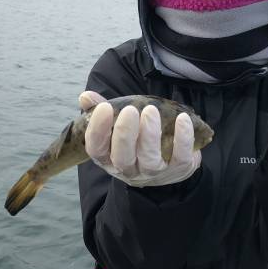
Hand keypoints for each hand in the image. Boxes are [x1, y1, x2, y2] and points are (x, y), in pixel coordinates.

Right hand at [78, 91, 201, 186]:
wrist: (170, 162)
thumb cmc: (137, 139)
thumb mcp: (118, 126)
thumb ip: (101, 110)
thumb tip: (85, 96)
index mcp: (109, 158)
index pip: (97, 149)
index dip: (98, 130)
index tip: (104, 108)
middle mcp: (129, 169)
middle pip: (122, 158)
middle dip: (125, 134)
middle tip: (130, 110)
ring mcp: (154, 172)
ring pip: (149, 158)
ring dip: (150, 135)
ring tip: (151, 110)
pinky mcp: (178, 169)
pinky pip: (180, 157)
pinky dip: (182, 138)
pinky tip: (182, 119)